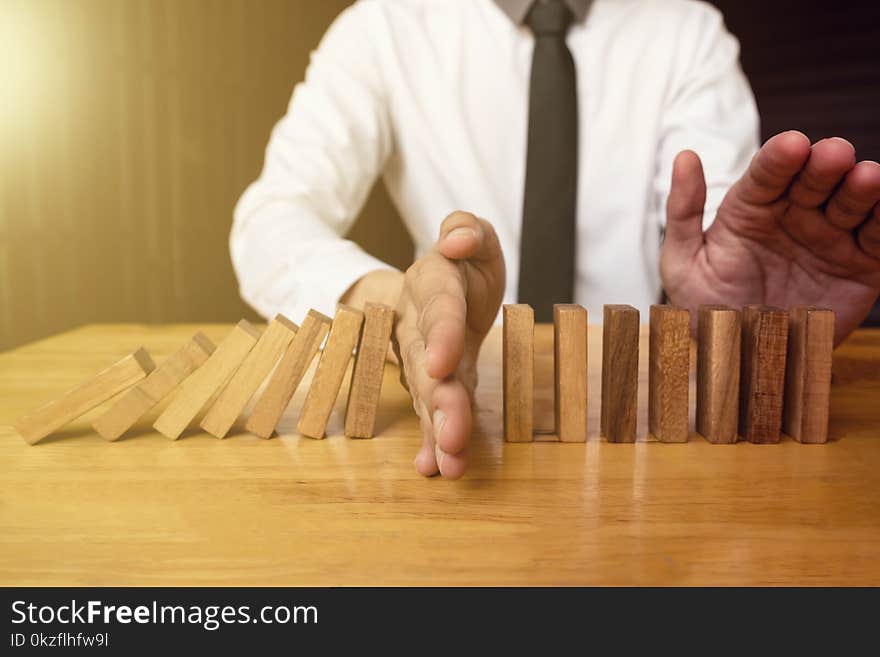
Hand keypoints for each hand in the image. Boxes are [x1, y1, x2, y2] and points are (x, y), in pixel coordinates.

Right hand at [393, 211, 504, 478]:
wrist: (436, 288)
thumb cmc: (461, 264)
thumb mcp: (471, 238)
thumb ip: (467, 230)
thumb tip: (455, 241)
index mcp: (434, 286)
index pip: (440, 309)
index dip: (441, 335)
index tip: (442, 364)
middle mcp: (422, 327)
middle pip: (427, 364)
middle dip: (439, 399)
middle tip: (451, 432)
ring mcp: (425, 360)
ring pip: (427, 394)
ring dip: (437, 428)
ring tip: (450, 461)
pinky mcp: (436, 384)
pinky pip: (431, 412)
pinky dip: (431, 441)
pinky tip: (435, 466)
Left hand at [662, 131, 879, 343]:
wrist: (735, 356)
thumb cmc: (705, 306)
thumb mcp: (682, 262)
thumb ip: (683, 211)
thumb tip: (685, 156)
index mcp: (751, 208)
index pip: (767, 174)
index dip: (779, 159)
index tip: (790, 145)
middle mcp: (794, 216)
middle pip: (814, 180)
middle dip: (825, 164)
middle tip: (833, 154)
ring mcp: (829, 238)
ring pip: (850, 203)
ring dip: (861, 187)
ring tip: (867, 176)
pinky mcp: (860, 266)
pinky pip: (878, 239)